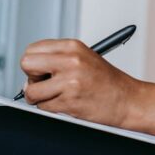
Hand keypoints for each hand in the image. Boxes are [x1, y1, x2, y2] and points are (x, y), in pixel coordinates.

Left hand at [19, 38, 140, 127]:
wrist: (127, 100)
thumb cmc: (106, 81)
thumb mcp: (83, 57)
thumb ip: (57, 58)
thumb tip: (29, 70)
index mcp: (72, 46)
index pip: (32, 49)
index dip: (33, 63)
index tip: (40, 71)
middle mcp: (70, 60)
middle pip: (26, 64)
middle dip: (31, 78)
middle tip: (44, 84)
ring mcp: (70, 81)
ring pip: (31, 90)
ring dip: (38, 98)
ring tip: (55, 96)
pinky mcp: (70, 101)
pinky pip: (43, 106)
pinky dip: (50, 108)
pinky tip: (65, 104)